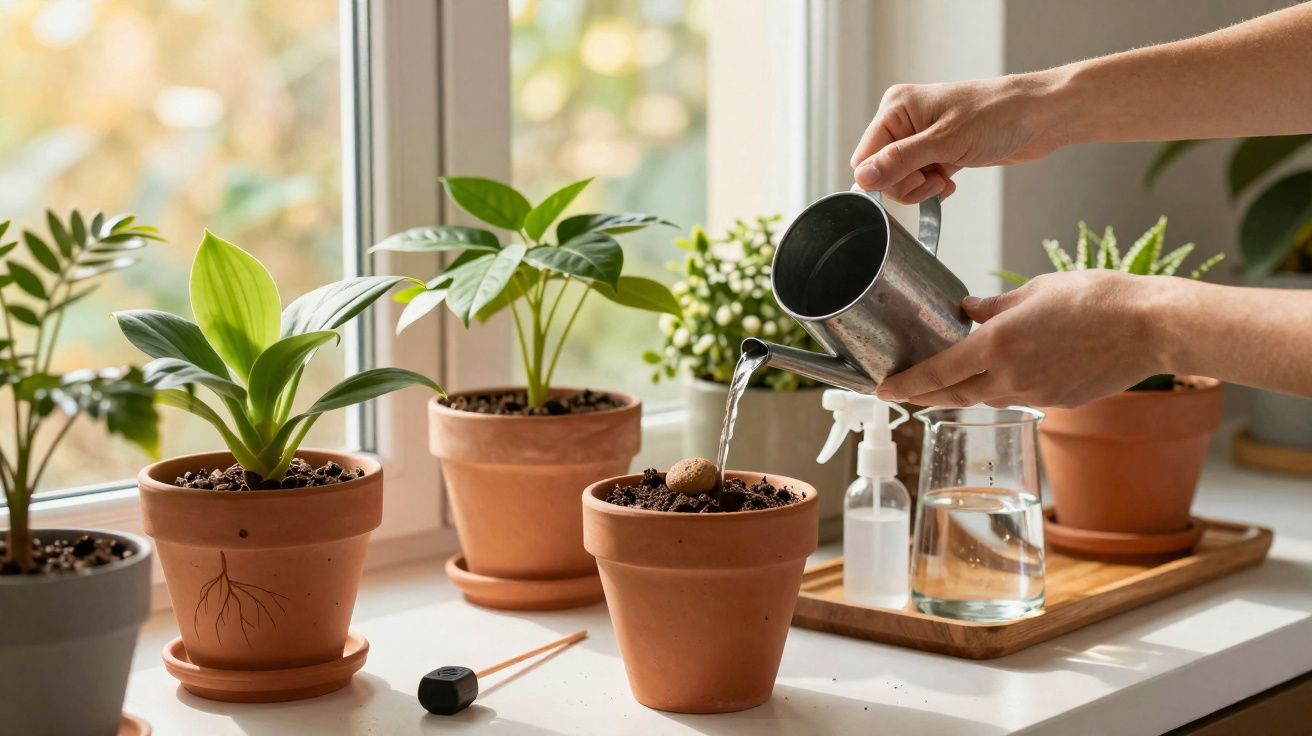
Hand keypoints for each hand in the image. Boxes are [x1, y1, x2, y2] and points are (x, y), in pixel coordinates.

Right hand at [850, 74, 1061, 203]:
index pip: (864, 156)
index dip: (883, 177)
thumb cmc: (998, 115)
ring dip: (921, 188)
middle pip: (880, 171)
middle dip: (905, 185)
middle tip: (934, 178)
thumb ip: (900, 160)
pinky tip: (950, 181)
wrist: (1040, 117)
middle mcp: (904, 121)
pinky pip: (919, 179)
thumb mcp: (945, 141)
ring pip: (900, 179)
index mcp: (896, 108)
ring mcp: (921, 137)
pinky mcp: (938, 151)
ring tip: (945, 179)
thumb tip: (863, 177)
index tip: (914, 178)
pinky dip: (932, 187)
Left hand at [875, 271, 1164, 407]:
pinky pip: (1018, 397)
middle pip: (953, 394)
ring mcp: (1034, 396)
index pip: (936, 373)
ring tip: (946, 379)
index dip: (906, 385)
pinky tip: (1003, 373)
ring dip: (964, 390)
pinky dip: (1001, 388)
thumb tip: (967, 312)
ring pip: (985, 398)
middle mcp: (1010, 379)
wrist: (1151, 328)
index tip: (883, 391)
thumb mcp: (1035, 291)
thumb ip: (994, 308)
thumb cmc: (1097, 298)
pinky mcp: (1058, 403)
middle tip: (901, 393)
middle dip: (924, 395)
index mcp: (996, 348)